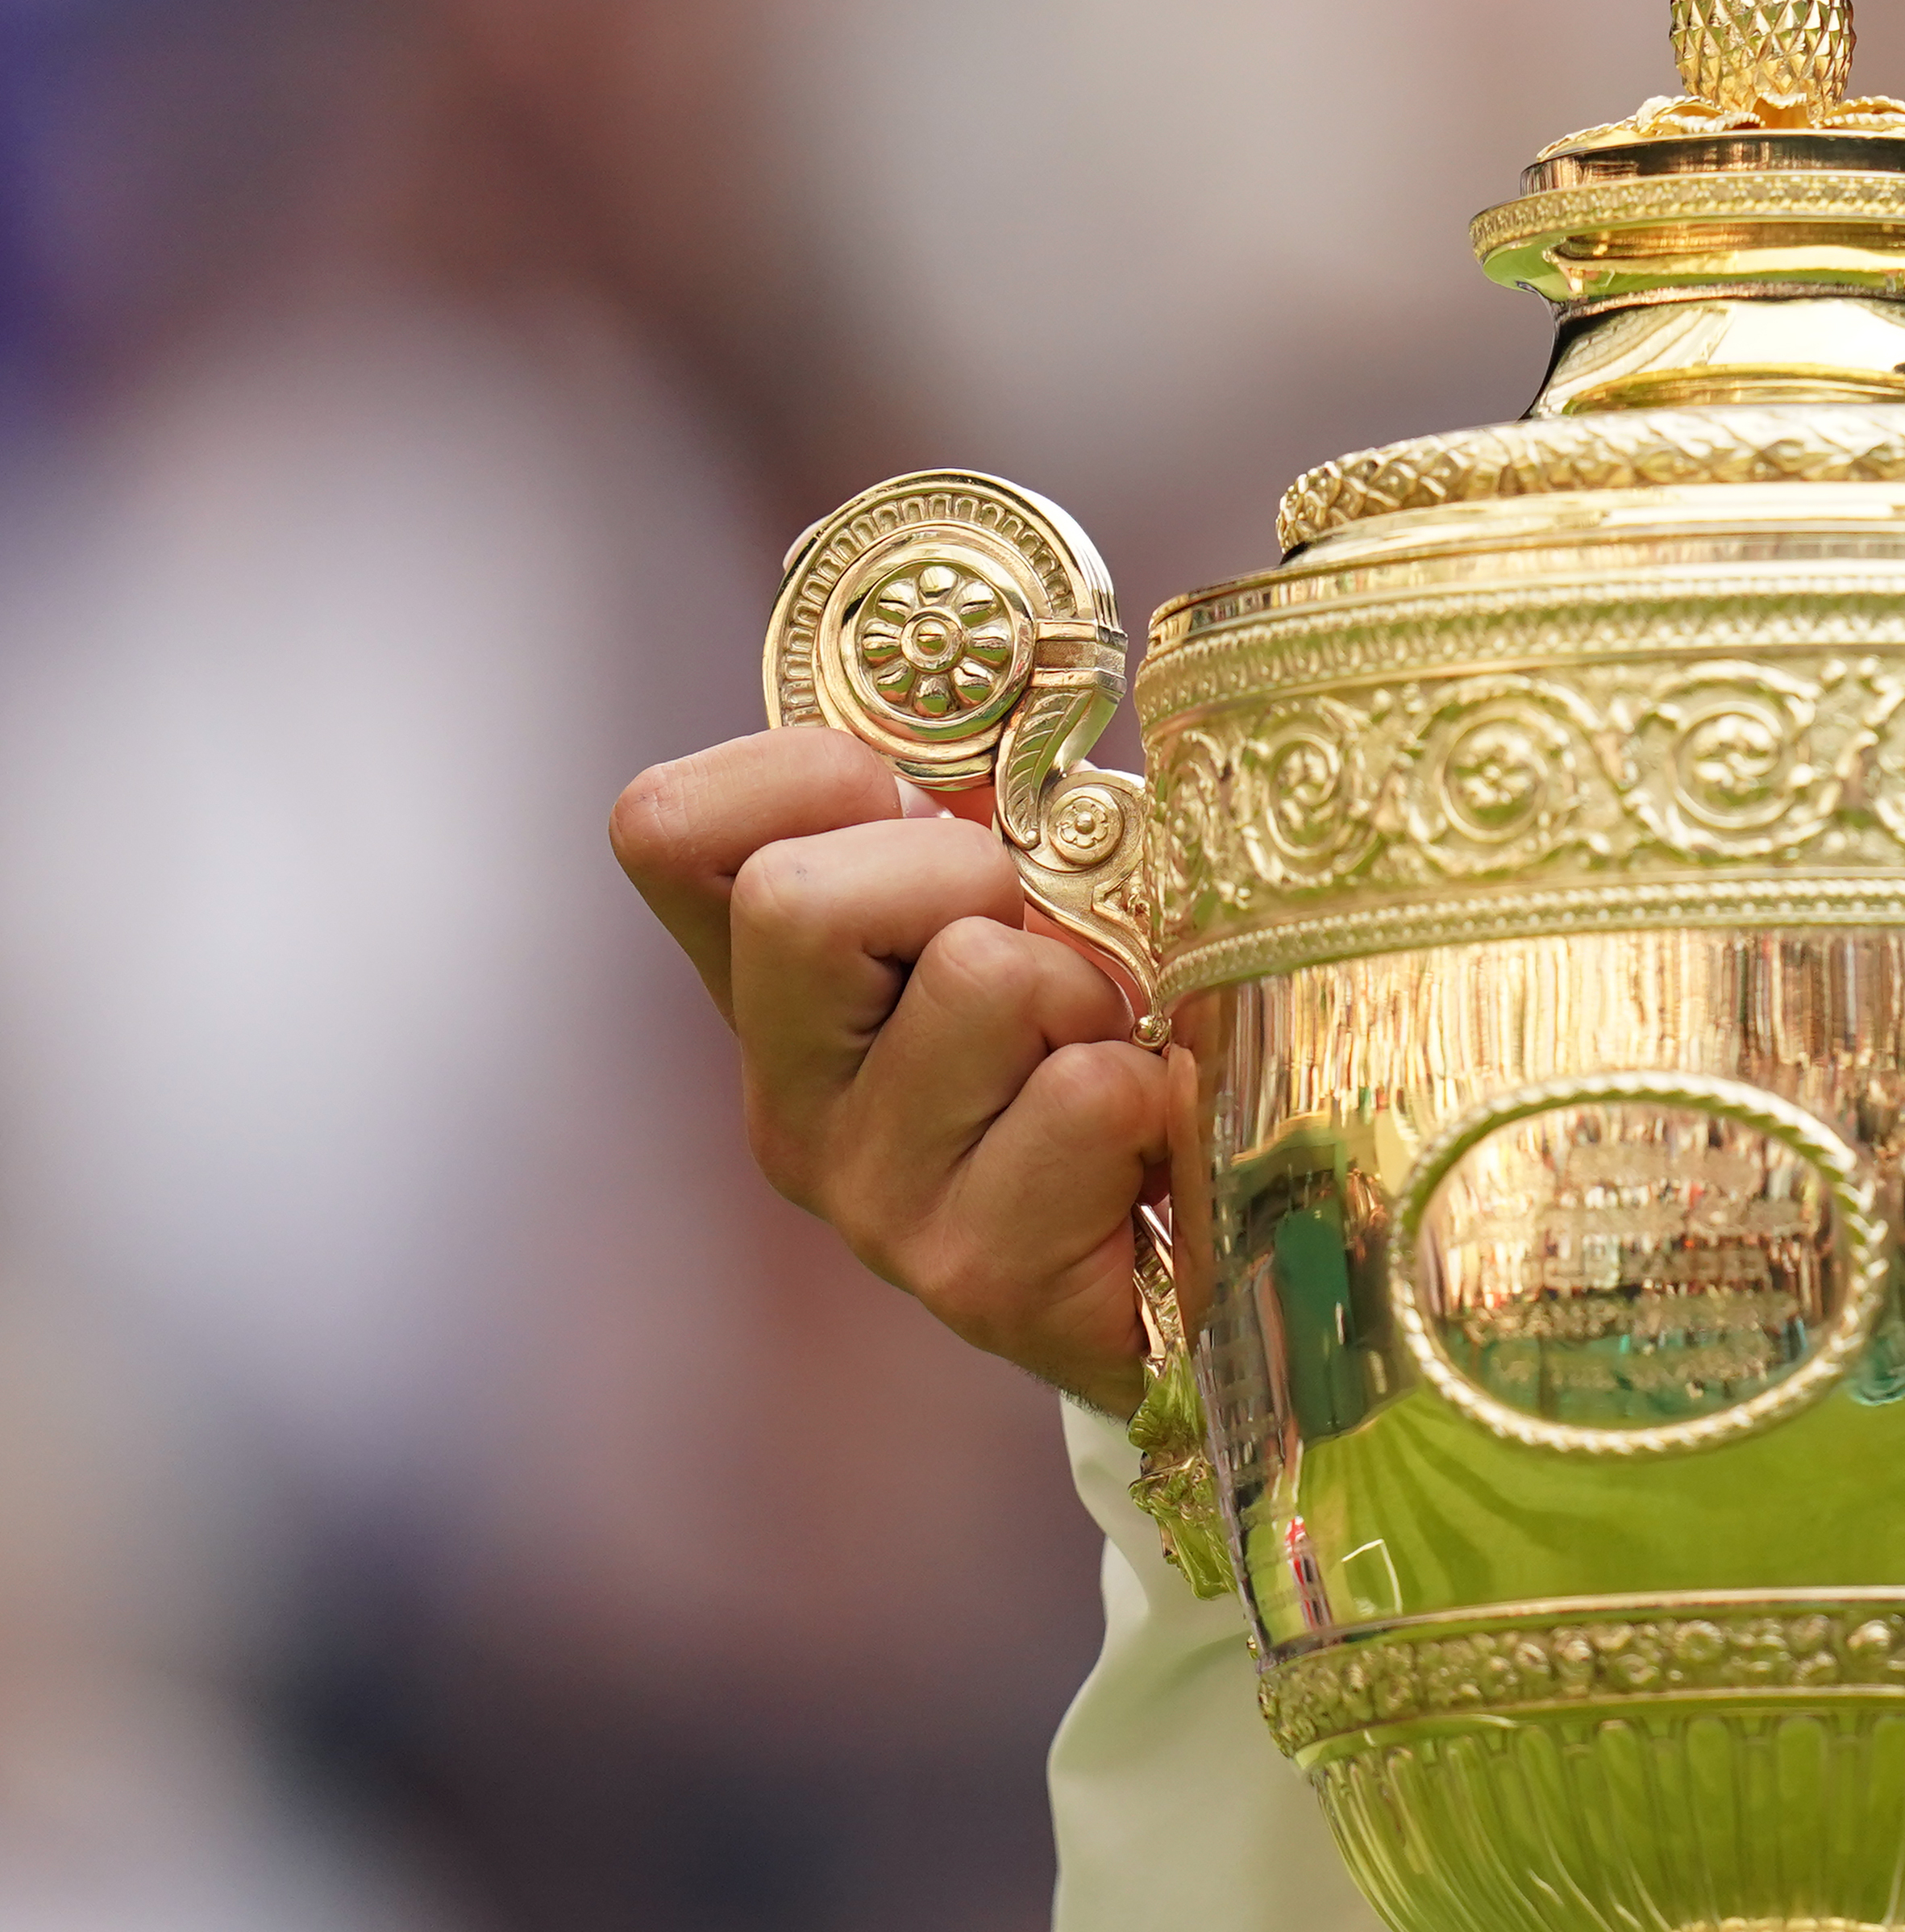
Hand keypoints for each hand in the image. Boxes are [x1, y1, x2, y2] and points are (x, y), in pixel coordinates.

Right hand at [610, 725, 1176, 1412]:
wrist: (1214, 1263)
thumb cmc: (1124, 1039)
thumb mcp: (1046, 890)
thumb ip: (995, 793)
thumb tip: (1027, 653)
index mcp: (778, 987)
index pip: (664, 830)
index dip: (801, 771)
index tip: (919, 804)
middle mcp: (790, 1095)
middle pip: (795, 899)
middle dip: (961, 874)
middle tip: (1046, 946)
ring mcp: (869, 1198)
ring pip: (974, 980)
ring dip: (1088, 989)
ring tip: (1110, 1051)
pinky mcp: (977, 1278)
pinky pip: (1082, 1095)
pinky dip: (1153, 1090)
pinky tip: (1149, 1145)